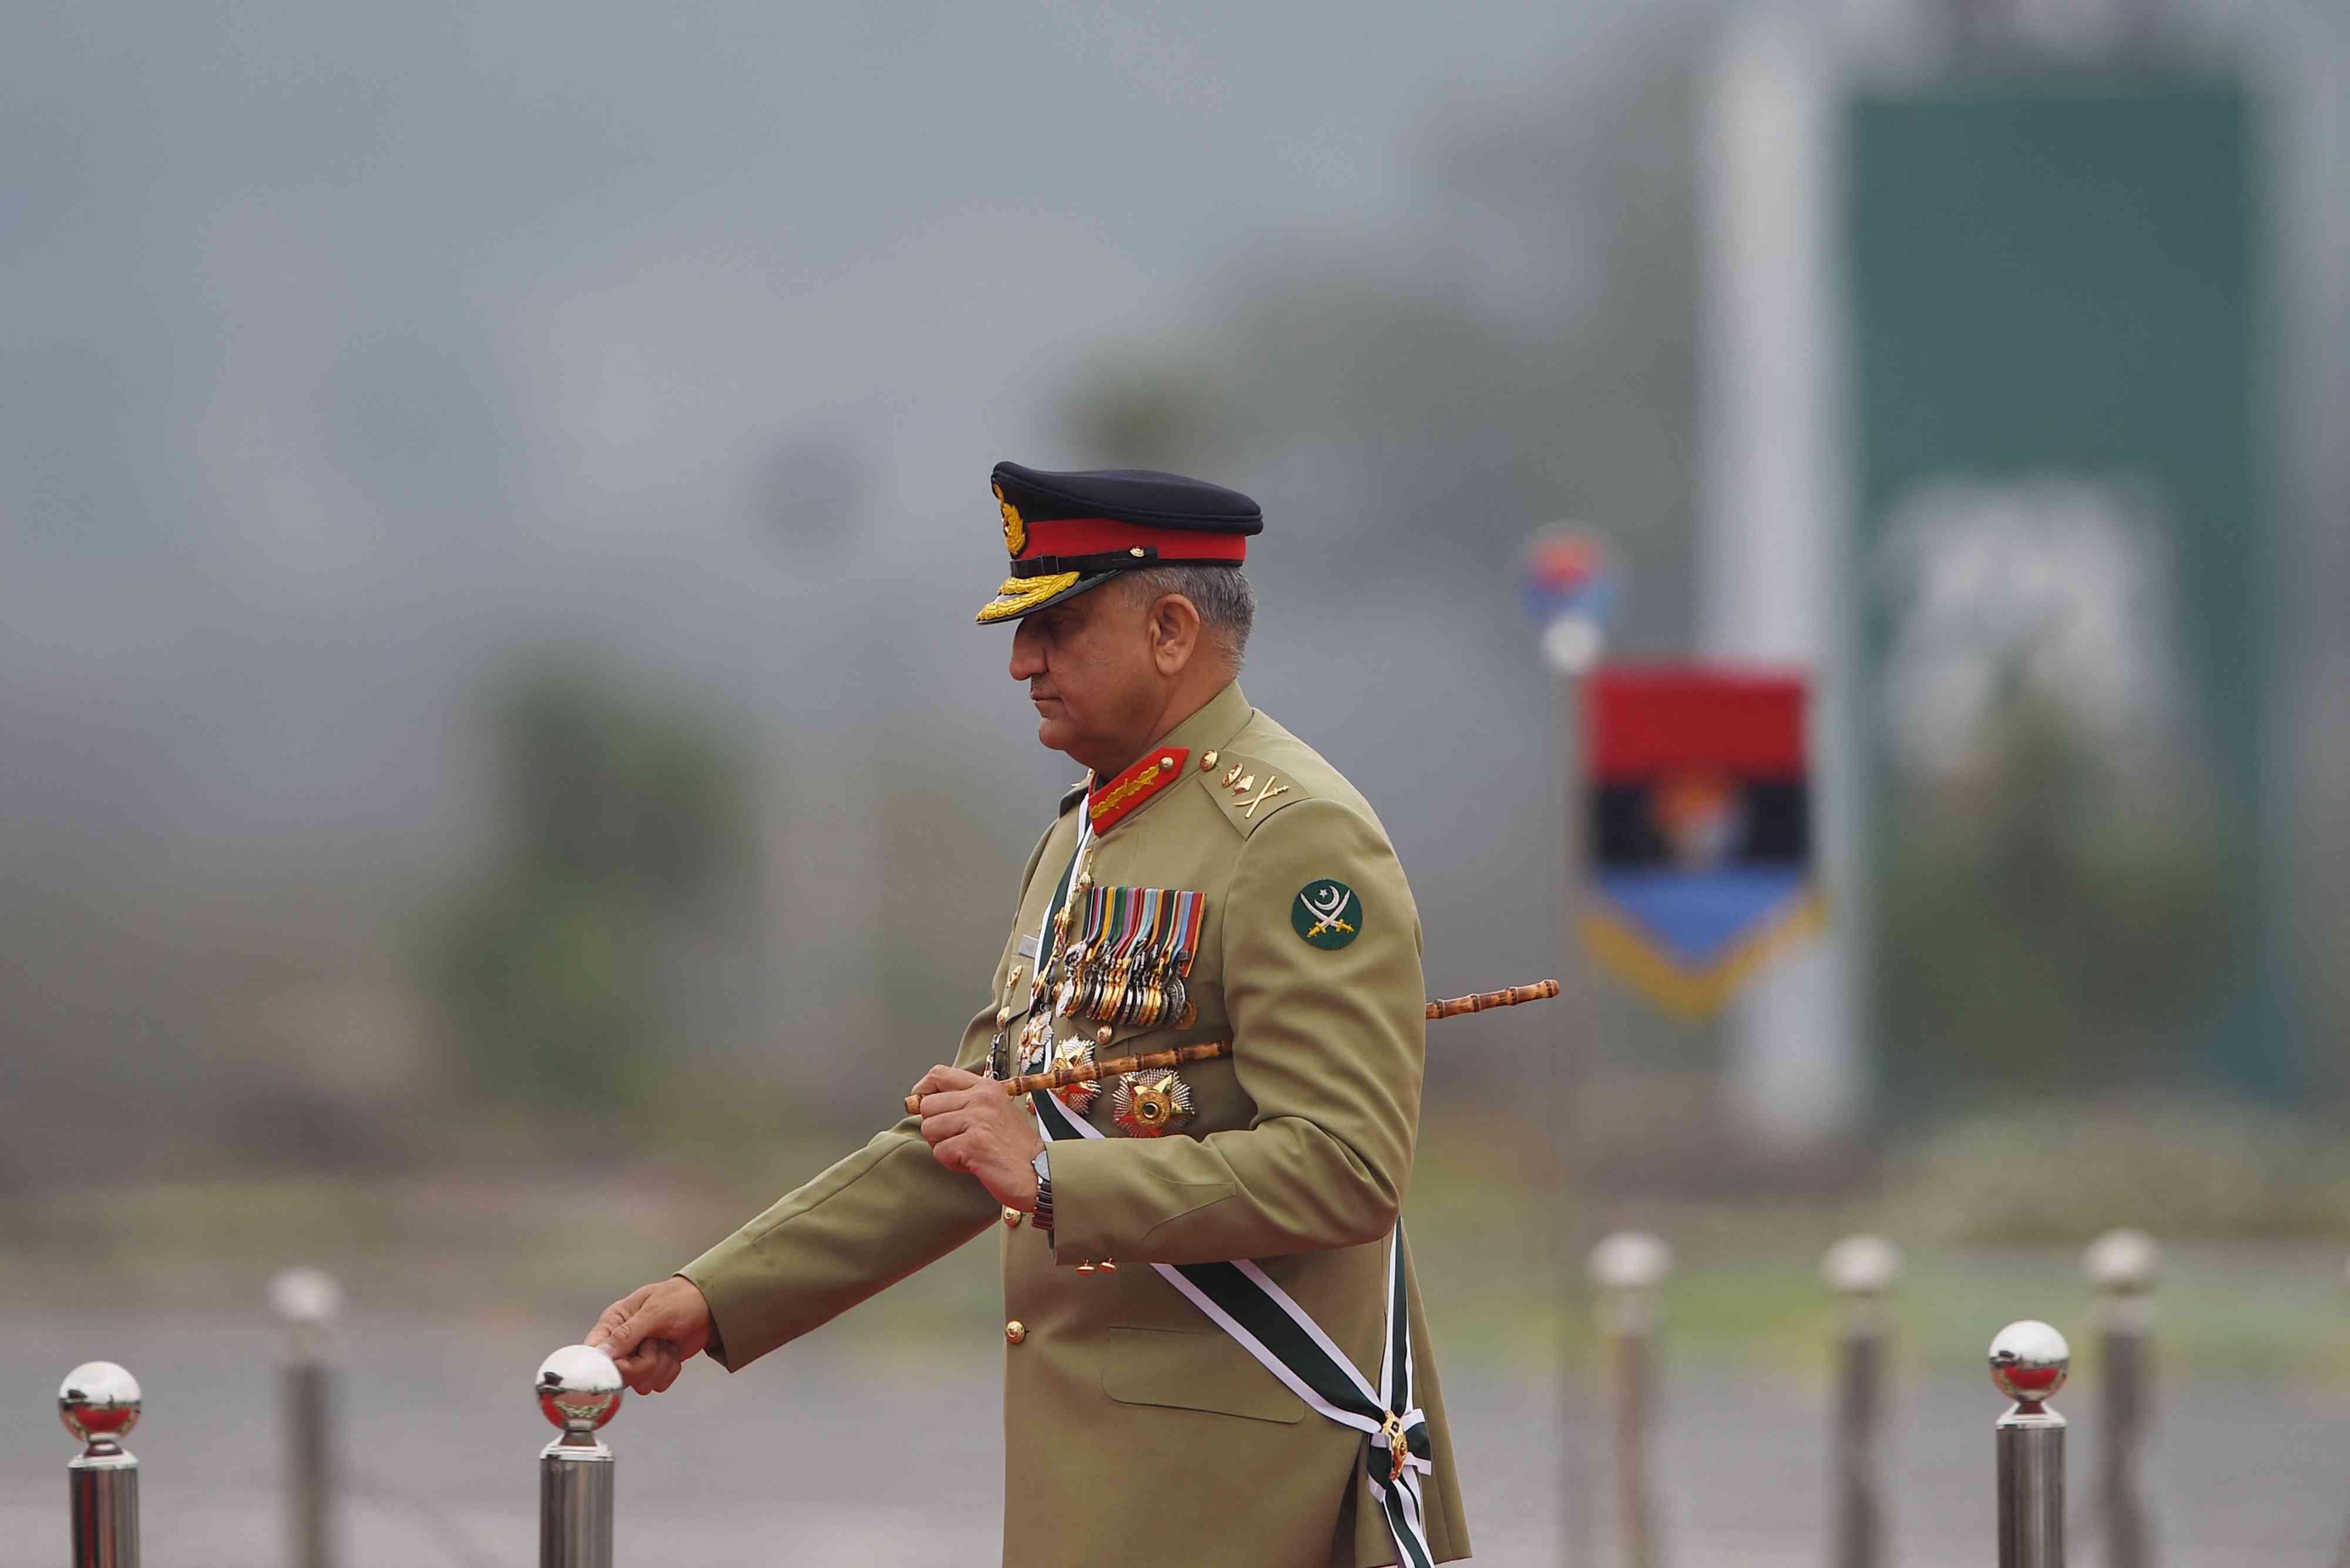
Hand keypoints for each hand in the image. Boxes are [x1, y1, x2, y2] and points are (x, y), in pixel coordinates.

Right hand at [585, 1276, 713, 1395]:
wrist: (710, 1307)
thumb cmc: (681, 1299)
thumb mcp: (655, 1311)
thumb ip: (628, 1332)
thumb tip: (602, 1353)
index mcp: (614, 1322)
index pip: (594, 1352)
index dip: (606, 1363)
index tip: (624, 1363)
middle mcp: (622, 1343)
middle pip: (618, 1375)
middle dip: (643, 1363)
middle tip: (656, 1343)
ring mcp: (637, 1358)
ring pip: (639, 1383)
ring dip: (660, 1365)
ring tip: (667, 1343)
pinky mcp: (654, 1368)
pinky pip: (656, 1385)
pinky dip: (670, 1370)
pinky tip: (673, 1351)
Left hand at [910, 1064, 1045, 1210]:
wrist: (1040, 1172)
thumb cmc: (1015, 1147)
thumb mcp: (994, 1112)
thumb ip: (964, 1103)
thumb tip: (921, 1102)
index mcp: (986, 1087)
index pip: (939, 1074)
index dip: (922, 1090)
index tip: (921, 1104)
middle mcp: (982, 1099)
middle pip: (928, 1105)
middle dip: (935, 1128)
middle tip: (956, 1139)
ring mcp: (978, 1120)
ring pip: (929, 1129)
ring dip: (943, 1147)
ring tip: (968, 1152)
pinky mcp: (973, 1144)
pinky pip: (940, 1152)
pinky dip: (952, 1163)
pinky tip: (973, 1163)